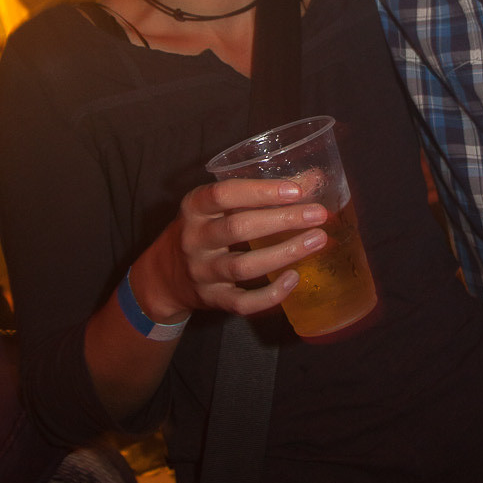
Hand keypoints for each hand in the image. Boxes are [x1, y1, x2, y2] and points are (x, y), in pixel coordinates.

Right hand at [130, 178, 327, 320]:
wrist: (164, 276)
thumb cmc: (202, 230)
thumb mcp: (217, 207)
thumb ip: (257, 194)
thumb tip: (312, 179)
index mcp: (193, 208)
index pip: (223, 194)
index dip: (260, 191)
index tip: (296, 190)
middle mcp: (194, 239)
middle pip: (238, 228)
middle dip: (282, 220)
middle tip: (318, 214)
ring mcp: (202, 272)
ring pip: (243, 266)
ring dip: (284, 253)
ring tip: (318, 240)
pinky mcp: (212, 299)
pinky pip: (242, 302)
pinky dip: (270, 294)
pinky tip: (294, 278)